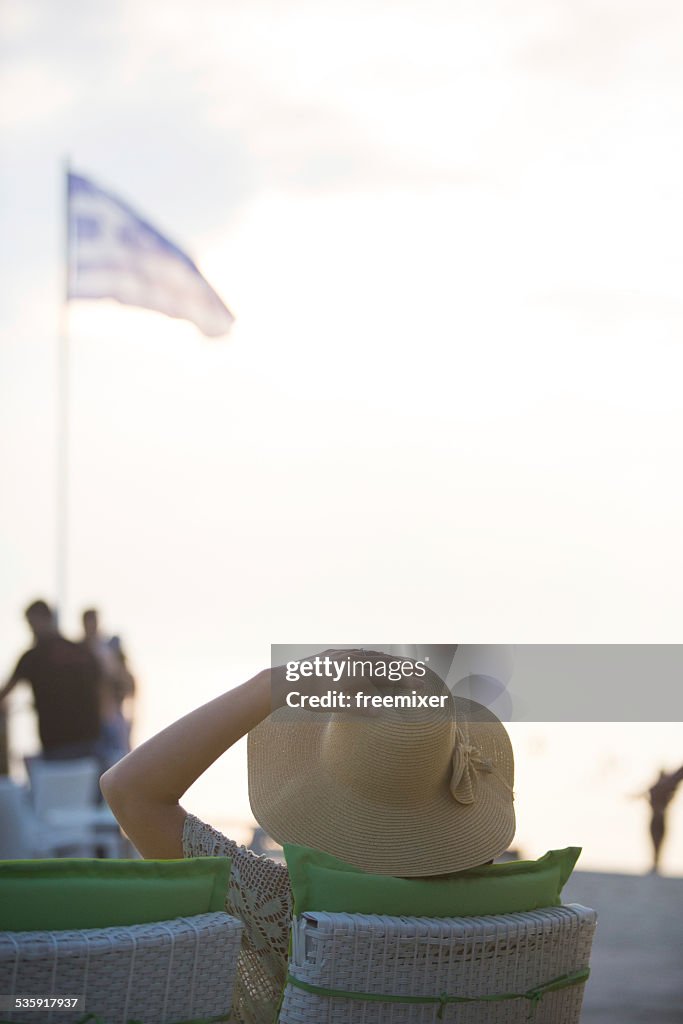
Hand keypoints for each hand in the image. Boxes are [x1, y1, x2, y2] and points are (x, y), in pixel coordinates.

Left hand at [269, 648, 423, 713]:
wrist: (287, 681)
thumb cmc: (310, 697)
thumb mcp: (335, 705)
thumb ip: (359, 708)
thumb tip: (381, 713)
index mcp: (355, 672)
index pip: (387, 676)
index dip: (405, 680)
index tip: (421, 685)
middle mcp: (352, 659)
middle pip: (384, 662)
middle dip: (403, 668)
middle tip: (420, 672)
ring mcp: (343, 654)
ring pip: (371, 655)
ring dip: (388, 659)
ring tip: (402, 664)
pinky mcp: (333, 653)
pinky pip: (358, 652)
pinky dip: (370, 655)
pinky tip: (372, 657)